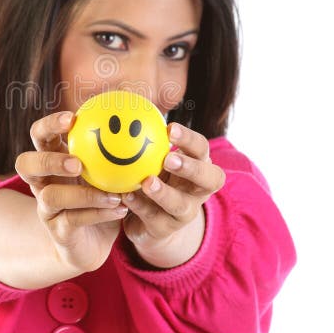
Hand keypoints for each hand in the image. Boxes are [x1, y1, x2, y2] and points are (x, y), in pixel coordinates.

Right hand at [15, 111, 128, 272]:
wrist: (92, 244)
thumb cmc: (102, 198)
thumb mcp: (109, 171)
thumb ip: (118, 148)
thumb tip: (147, 116)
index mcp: (52, 161)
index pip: (40, 136)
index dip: (48, 125)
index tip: (71, 118)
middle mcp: (42, 182)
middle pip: (26, 164)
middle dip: (48, 160)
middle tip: (76, 162)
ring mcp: (46, 208)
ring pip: (50, 196)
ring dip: (82, 193)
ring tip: (111, 192)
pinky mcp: (57, 231)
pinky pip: (74, 220)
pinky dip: (98, 213)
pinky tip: (121, 208)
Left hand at [121, 122, 225, 267]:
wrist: (150, 222)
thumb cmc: (151, 176)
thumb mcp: (152, 157)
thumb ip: (144, 137)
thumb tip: (123, 103)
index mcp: (198, 165)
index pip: (201, 149)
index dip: (189, 140)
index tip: (169, 128)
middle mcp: (199, 190)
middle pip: (210, 179)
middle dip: (191, 168)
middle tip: (169, 159)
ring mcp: (186, 212)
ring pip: (182, 205)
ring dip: (165, 193)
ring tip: (147, 182)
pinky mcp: (167, 230)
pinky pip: (155, 219)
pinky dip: (140, 207)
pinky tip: (125, 196)